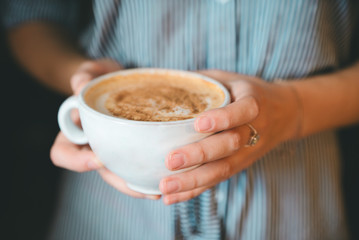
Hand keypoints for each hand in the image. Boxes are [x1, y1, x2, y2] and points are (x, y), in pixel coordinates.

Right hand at [50, 59, 160, 199]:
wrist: (116, 81)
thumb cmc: (98, 78)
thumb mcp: (89, 73)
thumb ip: (83, 77)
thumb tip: (80, 86)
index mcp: (75, 132)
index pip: (63, 153)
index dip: (76, 161)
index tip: (97, 160)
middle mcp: (93, 146)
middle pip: (100, 172)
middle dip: (121, 182)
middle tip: (141, 188)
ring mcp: (113, 149)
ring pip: (122, 174)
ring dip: (139, 184)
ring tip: (158, 189)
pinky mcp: (133, 147)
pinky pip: (138, 164)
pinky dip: (150, 171)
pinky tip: (169, 174)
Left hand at [159, 70, 299, 203]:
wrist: (284, 113)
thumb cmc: (248, 92)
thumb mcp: (232, 78)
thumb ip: (205, 80)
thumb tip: (166, 78)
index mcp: (254, 103)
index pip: (243, 111)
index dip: (223, 118)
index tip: (199, 123)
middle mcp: (254, 130)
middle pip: (229, 145)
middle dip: (200, 154)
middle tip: (171, 160)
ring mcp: (247, 153)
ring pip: (223, 169)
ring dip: (193, 180)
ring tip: (165, 186)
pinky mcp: (240, 166)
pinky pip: (218, 180)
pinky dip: (194, 191)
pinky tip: (172, 197)